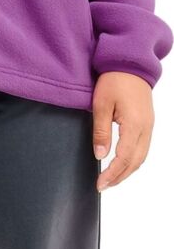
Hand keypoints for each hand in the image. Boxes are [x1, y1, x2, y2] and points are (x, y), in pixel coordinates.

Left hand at [92, 72, 154, 189]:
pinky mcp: (148, 122)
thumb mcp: (101, 105)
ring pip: (142, 156)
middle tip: (103, 185)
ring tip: (111, 178)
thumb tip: (100, 155)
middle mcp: (146, 127)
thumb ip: (101, 132)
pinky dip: (133, 160)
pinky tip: (122, 163)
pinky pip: (144, 147)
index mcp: (134, 124)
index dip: (112, 173)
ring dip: (127, 170)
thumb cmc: (115, 79)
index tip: (100, 183)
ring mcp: (149, 125)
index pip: (124, 157)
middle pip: (136, 161)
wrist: (131, 63)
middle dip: (120, 176)